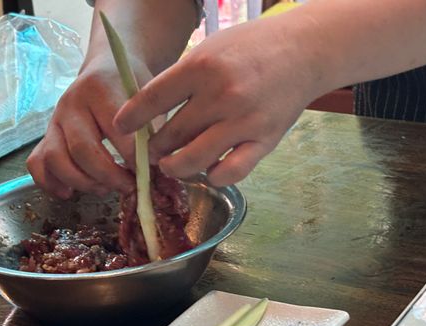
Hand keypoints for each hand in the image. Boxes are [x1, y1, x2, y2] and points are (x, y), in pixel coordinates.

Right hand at [27, 54, 154, 198]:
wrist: (108, 68)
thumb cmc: (132, 88)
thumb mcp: (149, 99)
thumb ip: (152, 130)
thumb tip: (155, 167)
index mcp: (100, 90)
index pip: (115, 130)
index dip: (133, 158)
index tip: (149, 172)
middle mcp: (72, 104)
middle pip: (82, 150)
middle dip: (108, 176)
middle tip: (129, 187)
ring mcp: (55, 120)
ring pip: (55, 159)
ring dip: (81, 182)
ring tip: (104, 189)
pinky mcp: (46, 135)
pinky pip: (36, 163)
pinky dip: (50, 183)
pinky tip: (70, 193)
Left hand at [112, 15, 325, 186]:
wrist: (304, 51)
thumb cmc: (251, 48)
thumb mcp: (210, 50)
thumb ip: (182, 80)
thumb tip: (154, 115)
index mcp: (202, 67)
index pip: (153, 99)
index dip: (131, 118)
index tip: (121, 128)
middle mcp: (221, 95)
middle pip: (171, 135)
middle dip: (155, 149)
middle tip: (152, 152)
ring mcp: (244, 121)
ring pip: (194, 160)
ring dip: (176, 168)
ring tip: (172, 165)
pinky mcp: (265, 140)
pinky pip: (231, 172)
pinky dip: (214, 177)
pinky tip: (209, 170)